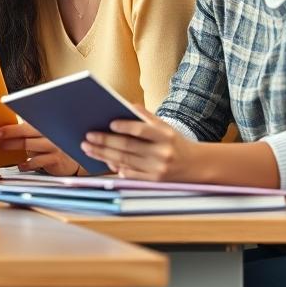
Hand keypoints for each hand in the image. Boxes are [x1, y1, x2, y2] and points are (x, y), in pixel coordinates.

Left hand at [0, 120, 83, 175]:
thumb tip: (4, 128)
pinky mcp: (57, 159)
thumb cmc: (54, 144)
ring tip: (1, 147)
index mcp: (46, 122)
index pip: (26, 120)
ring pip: (30, 145)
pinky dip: (27, 164)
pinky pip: (39, 161)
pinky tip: (20, 165)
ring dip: (13, 146)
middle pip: (26, 131)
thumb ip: (29, 129)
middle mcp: (51, 132)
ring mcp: (55, 145)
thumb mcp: (43, 134)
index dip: (10, 123)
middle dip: (8, 133)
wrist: (75, 159)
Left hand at [80, 107, 194, 180]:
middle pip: (128, 147)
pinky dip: (117, 168)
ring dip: (104, 155)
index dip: (125, 127)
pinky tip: (104, 162)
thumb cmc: (176, 142)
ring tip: (88, 149)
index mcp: (165, 135)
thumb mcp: (166, 127)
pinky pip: (131, 174)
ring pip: (125, 161)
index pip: (142, 130)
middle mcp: (162, 153)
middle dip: (105, 142)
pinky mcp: (154, 181)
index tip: (109, 123)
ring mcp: (158, 169)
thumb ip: (147, 116)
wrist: (197, 166)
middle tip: (87, 137)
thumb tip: (127, 105)